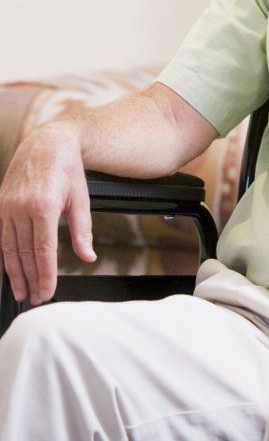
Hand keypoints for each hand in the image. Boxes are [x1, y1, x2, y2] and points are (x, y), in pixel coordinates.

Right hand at [0, 125, 94, 304]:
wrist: (47, 142)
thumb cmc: (67, 168)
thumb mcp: (80, 198)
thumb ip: (82, 230)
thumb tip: (88, 257)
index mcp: (44, 205)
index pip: (43, 250)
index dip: (45, 275)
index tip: (47, 293)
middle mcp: (21, 207)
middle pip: (24, 253)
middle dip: (30, 279)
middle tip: (36, 298)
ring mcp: (7, 205)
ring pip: (9, 248)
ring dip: (15, 273)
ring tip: (22, 291)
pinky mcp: (1, 204)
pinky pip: (0, 236)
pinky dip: (4, 256)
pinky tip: (9, 270)